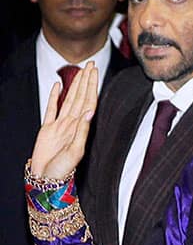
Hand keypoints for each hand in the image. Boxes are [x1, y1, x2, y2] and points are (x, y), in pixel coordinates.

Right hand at [29, 63, 97, 181]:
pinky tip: (58, 86)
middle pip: (80, 98)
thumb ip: (82, 131)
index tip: (95, 72)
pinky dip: (54, 97)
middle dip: (85, 81)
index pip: (88, 102)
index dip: (91, 87)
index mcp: (80, 128)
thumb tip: (90, 112)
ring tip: (79, 71)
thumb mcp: (75, 152)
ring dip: (74, 86)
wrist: (46, 180)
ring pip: (68, 100)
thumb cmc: (62, 171)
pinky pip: (51, 109)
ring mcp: (59, 126)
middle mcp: (71, 125)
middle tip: (90, 64)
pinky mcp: (47, 129)